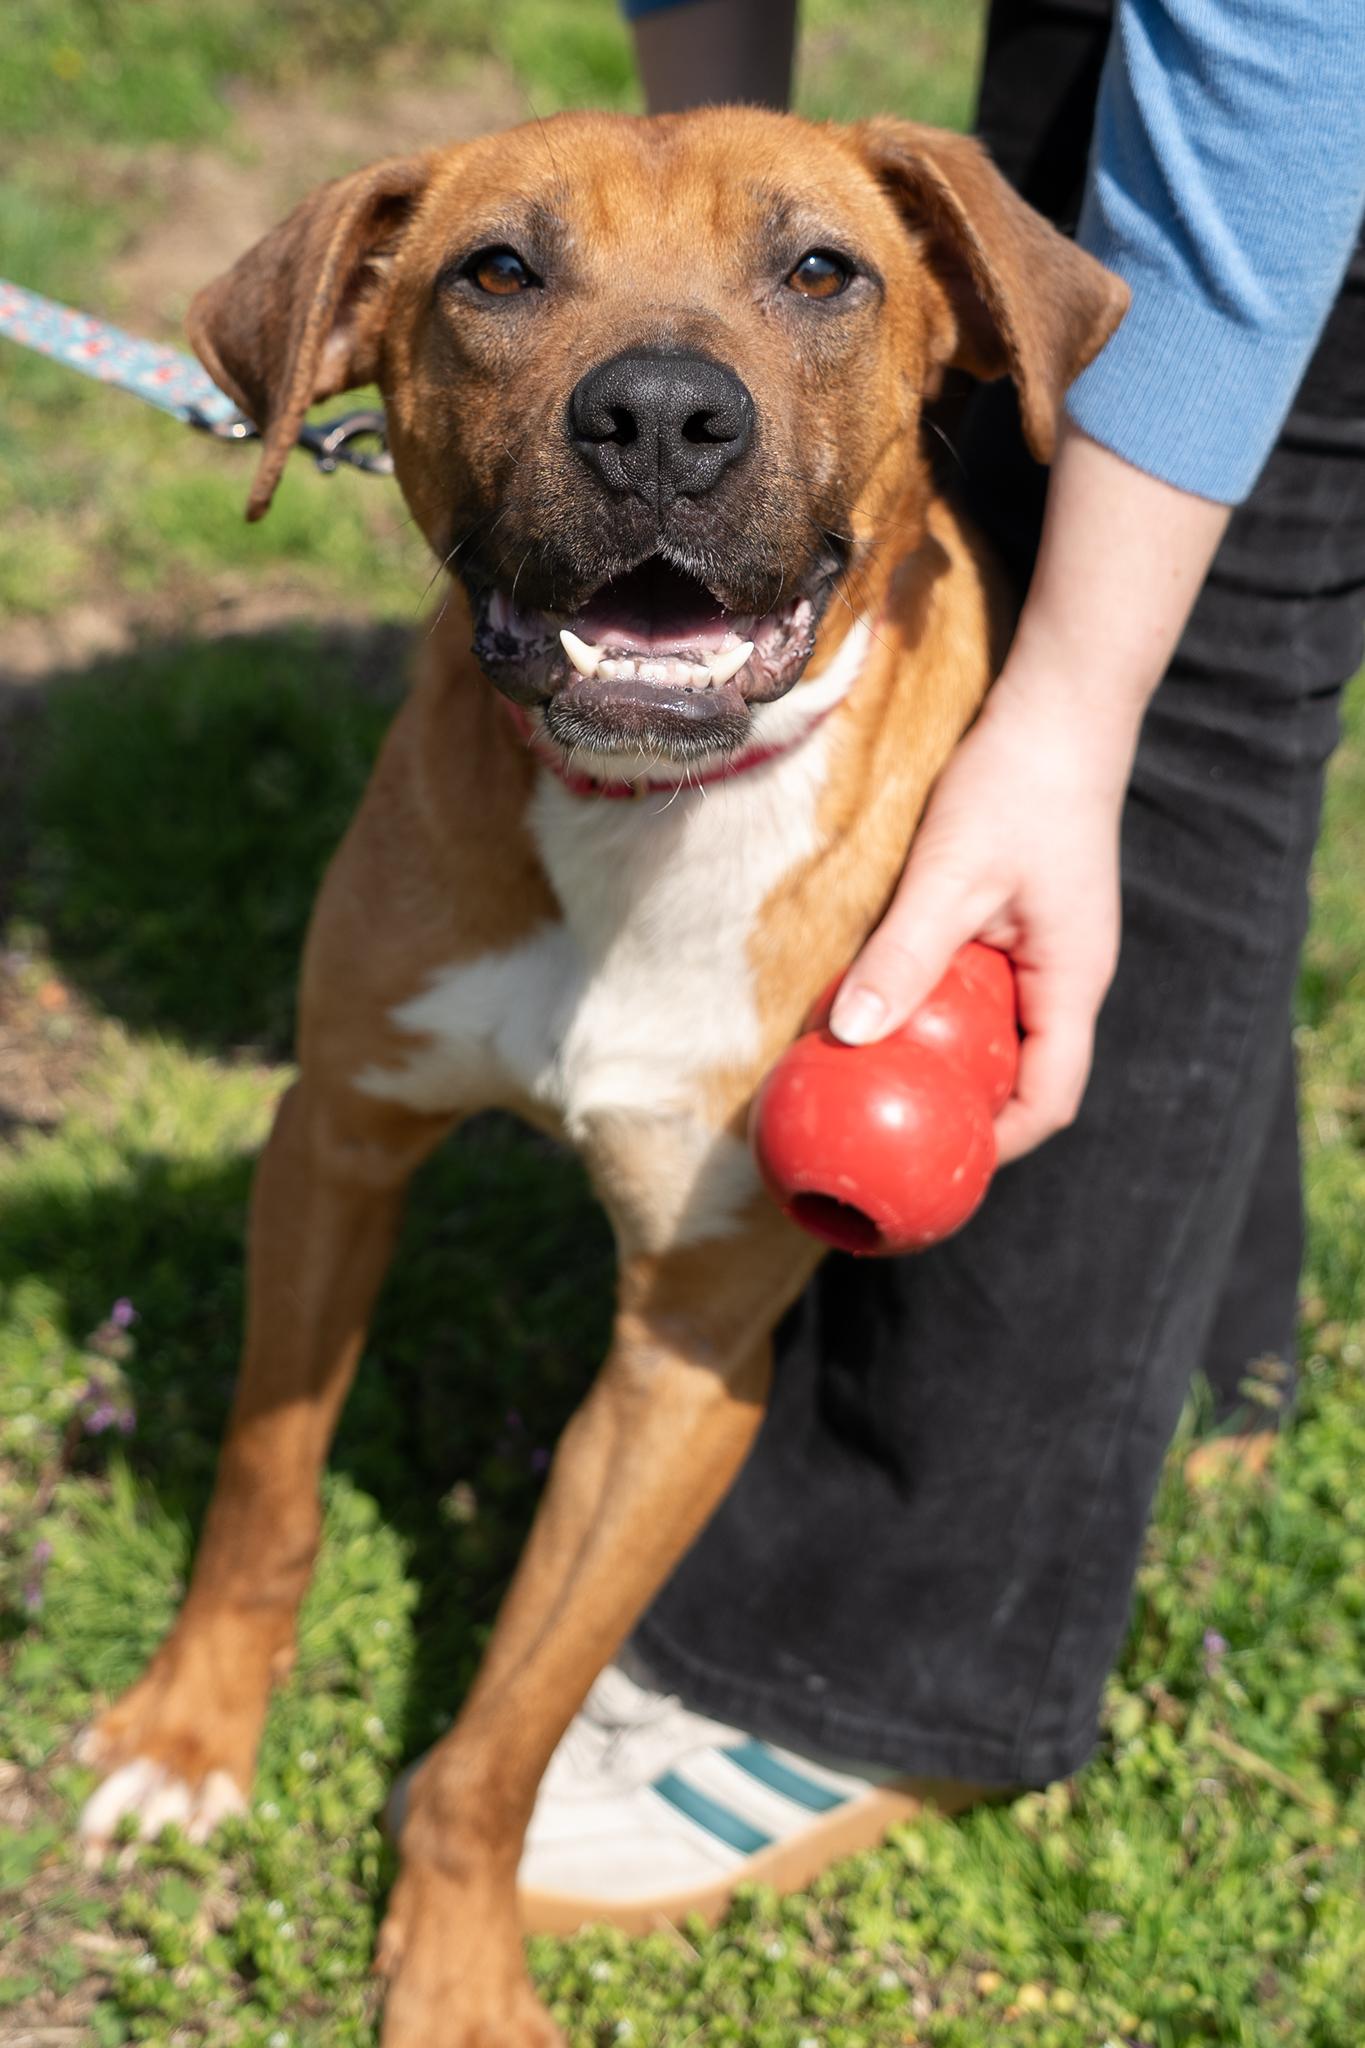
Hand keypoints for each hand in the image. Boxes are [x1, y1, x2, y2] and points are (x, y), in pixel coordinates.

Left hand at [829, 667, 1131, 1163]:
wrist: (1057, 706)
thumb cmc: (1017, 785)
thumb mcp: (951, 874)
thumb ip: (903, 955)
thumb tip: (847, 1036)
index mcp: (1072, 983)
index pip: (1050, 1099)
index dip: (998, 1146)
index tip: (933, 1166)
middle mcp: (1066, 979)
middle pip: (1021, 1077)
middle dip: (960, 1113)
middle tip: (884, 1131)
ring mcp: (1044, 952)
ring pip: (995, 1034)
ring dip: (942, 1059)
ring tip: (871, 1080)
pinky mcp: (1018, 924)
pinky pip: (979, 991)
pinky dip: (936, 1010)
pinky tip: (880, 1007)